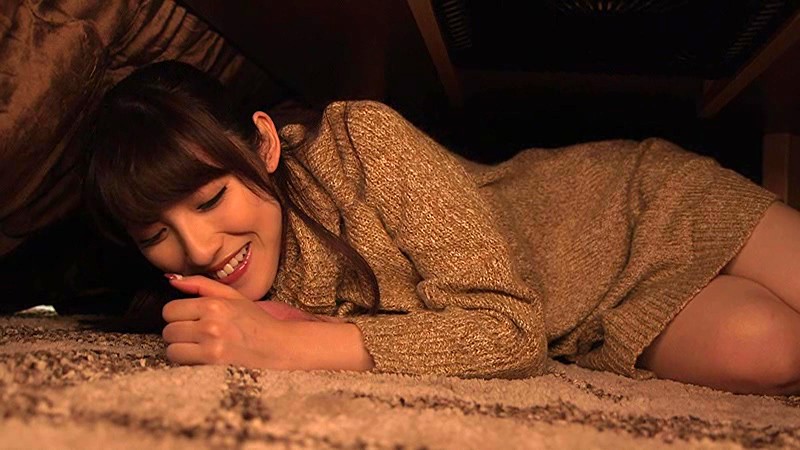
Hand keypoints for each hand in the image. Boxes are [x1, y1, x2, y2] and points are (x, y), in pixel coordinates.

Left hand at [163, 275, 295, 367]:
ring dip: (182, 349)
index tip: (190, 319)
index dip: (178, 315)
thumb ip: (201, 285)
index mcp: (213, 305)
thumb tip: (171, 280)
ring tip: (199, 347)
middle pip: (168, 331)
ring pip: (172, 349)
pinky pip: (182, 364)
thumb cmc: (257, 322)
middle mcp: (210, 325)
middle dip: (179, 333)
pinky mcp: (213, 365)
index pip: (169, 310)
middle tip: (197, 335)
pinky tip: (204, 358)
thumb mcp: (233, 296)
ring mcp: (211, 347)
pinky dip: (189, 362)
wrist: (279, 347)